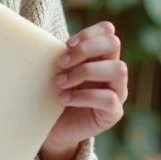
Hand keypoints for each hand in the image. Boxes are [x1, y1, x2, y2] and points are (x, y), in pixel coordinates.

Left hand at [40, 22, 127, 159]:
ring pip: (118, 69)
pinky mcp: (114, 112)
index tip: (66, 44)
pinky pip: (109, 98)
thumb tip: (42, 40)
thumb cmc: (55, 94)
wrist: (54, 128)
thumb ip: (62, 55)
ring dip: (85, 72)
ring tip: (61, 82)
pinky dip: (83, 96)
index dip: (88, 33)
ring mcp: (118, 91)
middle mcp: (113, 70)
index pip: (108, 31)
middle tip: (61, 62)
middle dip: (85, 49)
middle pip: (114, 43)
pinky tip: (64, 99)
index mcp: (102, 56)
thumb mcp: (57, 71)